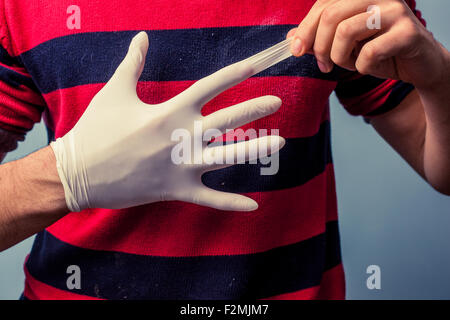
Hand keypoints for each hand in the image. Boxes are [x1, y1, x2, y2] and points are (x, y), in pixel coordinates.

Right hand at [51, 32, 284, 211]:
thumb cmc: (96, 130)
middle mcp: (181, 136)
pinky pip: (210, 198)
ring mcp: (181, 165)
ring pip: (228, 157)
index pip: (210, 86)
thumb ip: (132, 63)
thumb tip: (141, 36)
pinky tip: (254, 205)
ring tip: (280, 143)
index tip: (256, 66)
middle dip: (255, 109)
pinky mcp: (176, 190)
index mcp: (170, 111)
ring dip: (255, 149)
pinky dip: (231, 203)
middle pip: (228, 120)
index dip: (235, 74)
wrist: (78, 172)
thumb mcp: (114, 91)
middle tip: (278, 101)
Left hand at [288, 0, 448, 90]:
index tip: (298, 50)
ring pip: (346, 31)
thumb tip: (291, 39)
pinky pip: (369, 52)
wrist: (419, 66)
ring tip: (351, 63)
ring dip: (341, 57)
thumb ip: (319, 40)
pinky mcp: (408, 32)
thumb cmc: (381, 52)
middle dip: (320, 47)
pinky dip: (362, 66)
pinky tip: (369, 67)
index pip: (324, 4)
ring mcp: (395, 11)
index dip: (305, 29)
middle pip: (331, 15)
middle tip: (323, 66)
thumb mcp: (345, 46)